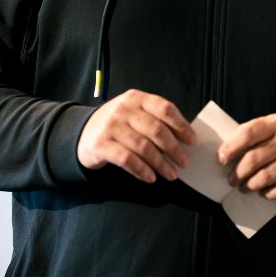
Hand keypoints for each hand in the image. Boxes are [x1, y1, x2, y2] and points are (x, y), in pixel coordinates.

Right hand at [77, 89, 196, 182]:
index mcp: (136, 98)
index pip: (164, 108)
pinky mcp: (101, 144)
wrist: (83, 133)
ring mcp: (111, 126)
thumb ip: (155, 121)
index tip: (192, 141)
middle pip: (156, 129)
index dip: (181, 125)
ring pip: (143, 146)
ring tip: (171, 174)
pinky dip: (141, 169)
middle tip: (184, 163)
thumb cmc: (119, 125)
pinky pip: (126, 159)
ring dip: (160, 163)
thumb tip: (184, 140)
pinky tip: (150, 178)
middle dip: (174, 148)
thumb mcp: (135, 114)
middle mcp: (123, 109)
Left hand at [217, 112, 275, 199]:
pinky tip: (263, 193)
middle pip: (254, 159)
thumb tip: (230, 151)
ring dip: (250, 185)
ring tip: (244, 188)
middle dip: (238, 173)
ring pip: (266, 176)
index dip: (231, 147)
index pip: (248, 133)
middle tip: (232, 180)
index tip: (221, 159)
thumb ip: (260, 134)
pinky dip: (269, 193)